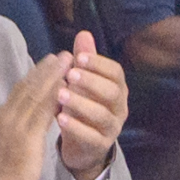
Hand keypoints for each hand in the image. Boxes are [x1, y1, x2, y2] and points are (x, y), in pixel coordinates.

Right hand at [0, 53, 70, 179]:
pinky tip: (66, 87)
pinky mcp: (27, 136)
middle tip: (62, 55)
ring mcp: (16, 125)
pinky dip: (53, 96)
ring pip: (35, 94)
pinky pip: (42, 112)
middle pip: (28, 86)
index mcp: (4, 116)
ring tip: (67, 62)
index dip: (36, 74)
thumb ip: (20, 124)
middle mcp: (8, 115)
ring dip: (52, 76)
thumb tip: (30, 112)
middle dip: (46, 69)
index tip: (50, 61)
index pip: (21, 89)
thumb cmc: (6, 168)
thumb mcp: (11, 140)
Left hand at [55, 31, 127, 179]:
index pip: (116, 73)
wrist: (82, 145)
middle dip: (91, 82)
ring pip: (102, 116)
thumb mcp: (83, 82)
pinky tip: (59, 118)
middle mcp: (119, 108)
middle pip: (112, 93)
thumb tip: (83, 33)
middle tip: (69, 74)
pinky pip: (92, 137)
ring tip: (60, 95)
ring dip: (81, 103)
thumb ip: (84, 60)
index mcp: (117, 89)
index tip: (78, 57)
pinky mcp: (101, 146)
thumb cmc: (83, 107)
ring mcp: (112, 129)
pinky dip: (76, 127)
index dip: (98, 64)